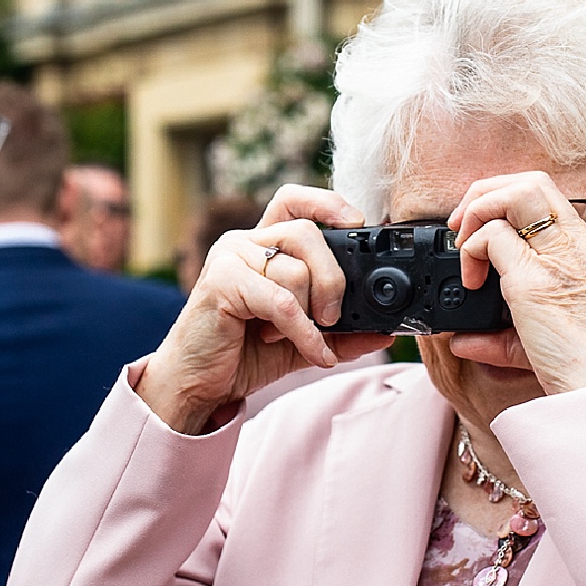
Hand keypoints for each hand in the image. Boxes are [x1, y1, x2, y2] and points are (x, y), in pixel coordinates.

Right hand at [136, 185, 396, 432]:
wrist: (199, 384)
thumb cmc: (244, 354)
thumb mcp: (303, 340)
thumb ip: (341, 331)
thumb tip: (386, 329)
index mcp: (262, 246)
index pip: (293, 201)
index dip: (327, 203)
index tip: (358, 223)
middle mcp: (244, 244)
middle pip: (305, 232)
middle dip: (332, 276)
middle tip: (335, 314)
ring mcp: (229, 259)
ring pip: (294, 269)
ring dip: (311, 314)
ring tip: (304, 339)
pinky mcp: (220, 283)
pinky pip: (280, 301)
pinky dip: (304, 331)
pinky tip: (316, 354)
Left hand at [448, 172, 585, 395]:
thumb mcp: (550, 339)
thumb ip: (506, 334)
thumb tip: (462, 340)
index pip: (551, 199)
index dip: (509, 198)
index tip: (486, 227)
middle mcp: (580, 248)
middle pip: (533, 181)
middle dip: (487, 190)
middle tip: (463, 226)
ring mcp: (559, 260)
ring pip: (514, 193)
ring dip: (476, 210)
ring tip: (463, 246)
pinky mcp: (534, 281)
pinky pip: (491, 237)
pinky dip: (469, 250)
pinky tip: (471, 280)